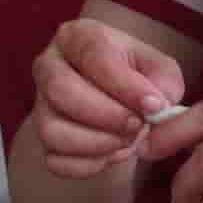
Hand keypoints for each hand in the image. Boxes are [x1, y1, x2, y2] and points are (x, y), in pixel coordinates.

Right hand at [31, 17, 186, 177]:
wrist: (116, 99)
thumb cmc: (136, 76)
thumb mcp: (157, 67)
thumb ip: (163, 80)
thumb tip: (155, 105)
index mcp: (77, 37)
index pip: (93, 56)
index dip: (124, 85)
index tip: (153, 104)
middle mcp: (49, 67)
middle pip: (61, 91)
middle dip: (106, 115)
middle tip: (137, 125)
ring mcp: (40, 105)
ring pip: (52, 131)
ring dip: (97, 144)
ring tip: (126, 141)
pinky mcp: (40, 138)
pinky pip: (55, 161)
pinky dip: (89, 164)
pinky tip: (112, 153)